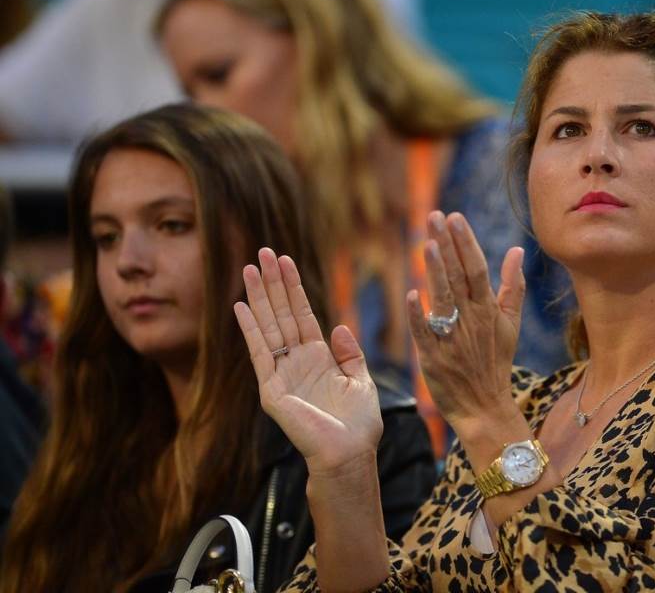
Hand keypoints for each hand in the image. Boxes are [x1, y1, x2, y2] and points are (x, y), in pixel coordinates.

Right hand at [234, 248, 382, 479]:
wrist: (349, 454)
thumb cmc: (359, 425)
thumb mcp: (361, 382)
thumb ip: (350, 354)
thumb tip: (337, 328)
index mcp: (319, 358)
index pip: (302, 314)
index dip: (293, 288)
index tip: (284, 260)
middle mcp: (296, 362)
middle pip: (281, 314)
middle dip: (272, 283)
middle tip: (262, 252)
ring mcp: (281, 374)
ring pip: (269, 326)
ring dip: (258, 297)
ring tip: (249, 268)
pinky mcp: (272, 389)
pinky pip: (259, 353)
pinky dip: (250, 329)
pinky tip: (241, 306)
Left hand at [405, 211, 526, 437]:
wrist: (485, 406)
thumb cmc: (496, 362)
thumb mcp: (510, 323)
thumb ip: (513, 285)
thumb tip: (517, 250)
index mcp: (488, 310)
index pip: (477, 269)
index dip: (466, 242)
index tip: (455, 217)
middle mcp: (471, 320)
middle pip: (459, 277)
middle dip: (448, 245)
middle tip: (435, 215)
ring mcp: (453, 339)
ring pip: (443, 300)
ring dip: (436, 272)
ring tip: (427, 243)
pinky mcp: (434, 358)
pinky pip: (425, 334)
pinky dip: (419, 315)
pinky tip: (412, 294)